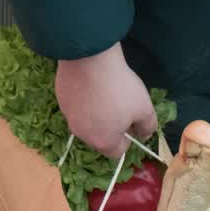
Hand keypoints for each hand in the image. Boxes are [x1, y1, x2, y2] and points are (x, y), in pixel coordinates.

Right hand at [54, 43, 156, 158]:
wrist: (89, 59)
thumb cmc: (120, 88)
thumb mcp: (145, 109)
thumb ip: (148, 127)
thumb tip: (143, 134)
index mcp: (104, 142)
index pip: (118, 152)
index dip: (128, 137)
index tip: (131, 119)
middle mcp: (83, 135)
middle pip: (101, 138)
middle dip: (111, 127)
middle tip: (119, 105)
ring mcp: (69, 118)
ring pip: (87, 122)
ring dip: (96, 114)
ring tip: (105, 92)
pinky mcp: (61, 100)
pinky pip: (77, 106)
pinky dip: (85, 100)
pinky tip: (91, 83)